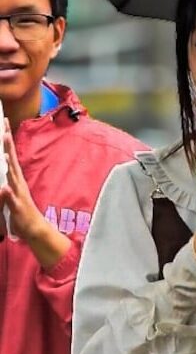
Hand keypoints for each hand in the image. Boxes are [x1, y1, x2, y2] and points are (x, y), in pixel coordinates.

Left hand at [0, 119, 50, 242]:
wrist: (35, 229)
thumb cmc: (21, 210)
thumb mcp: (11, 191)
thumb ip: (7, 178)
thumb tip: (3, 165)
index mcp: (15, 178)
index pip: (9, 155)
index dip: (6, 141)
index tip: (3, 124)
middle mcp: (17, 182)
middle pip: (11, 160)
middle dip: (7, 146)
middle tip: (4, 129)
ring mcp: (19, 193)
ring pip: (12, 177)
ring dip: (8, 165)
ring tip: (3, 153)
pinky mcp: (18, 207)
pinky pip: (12, 199)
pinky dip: (8, 193)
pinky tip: (4, 187)